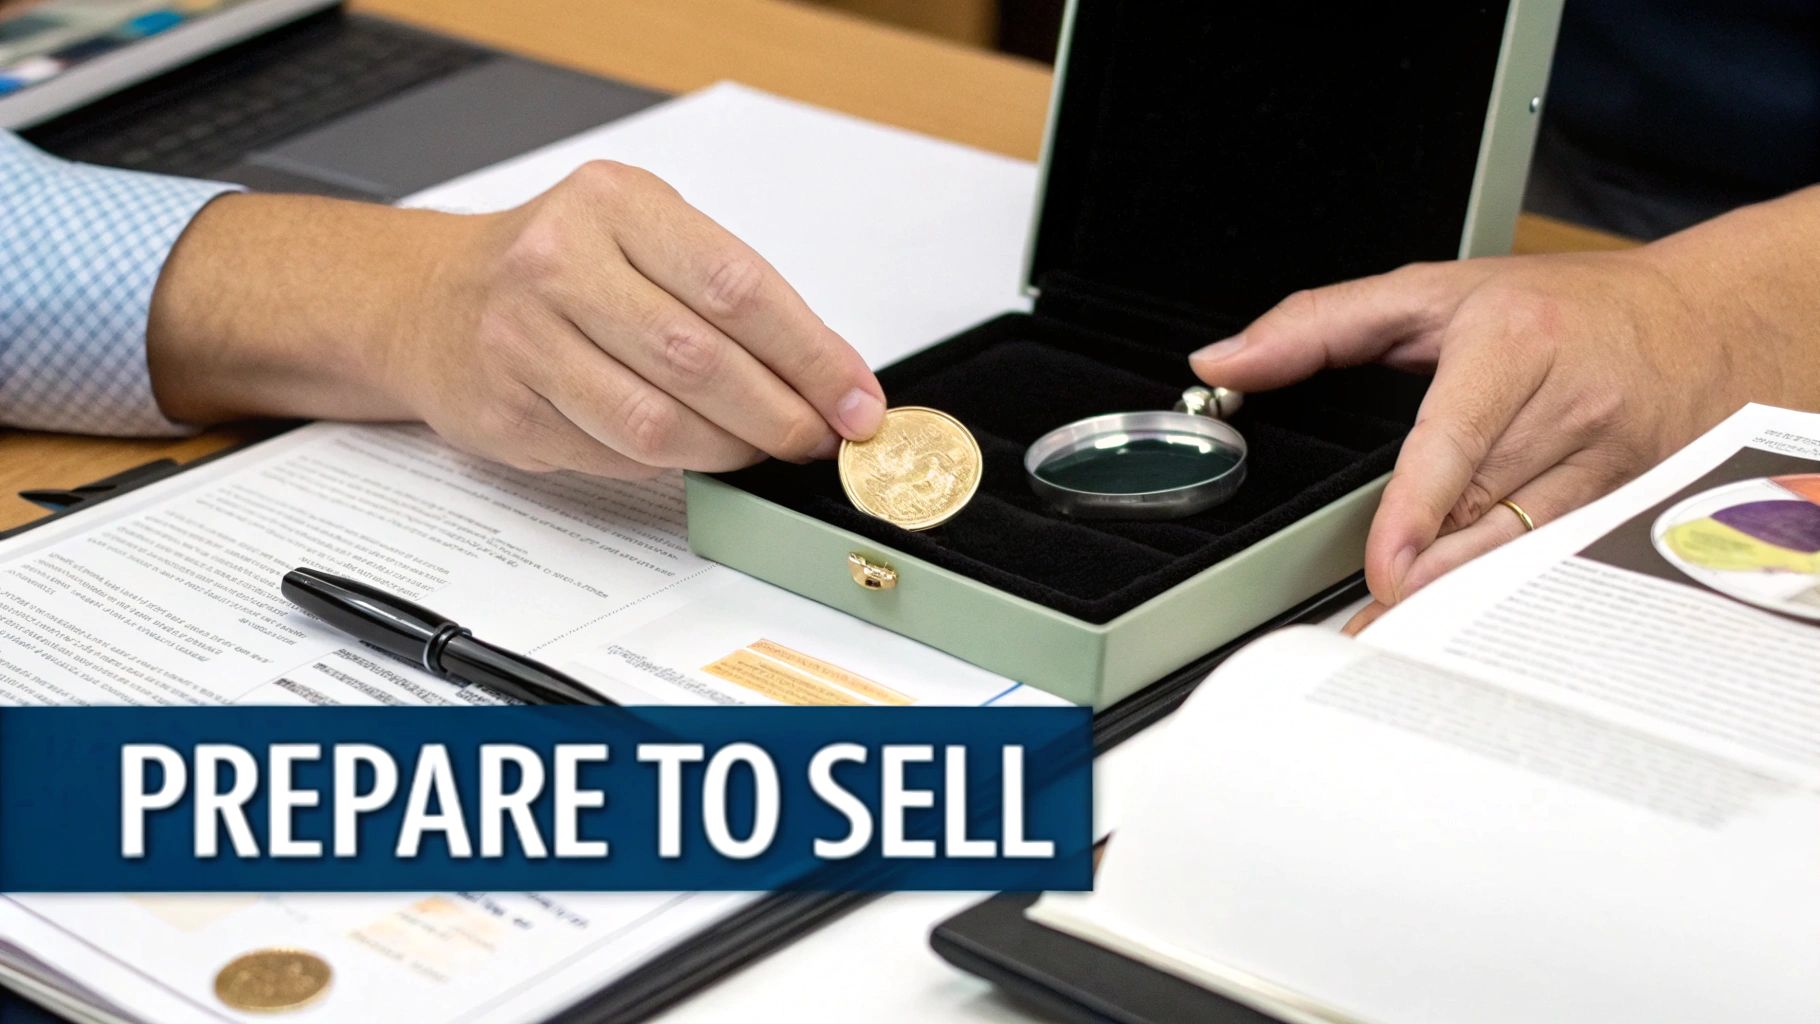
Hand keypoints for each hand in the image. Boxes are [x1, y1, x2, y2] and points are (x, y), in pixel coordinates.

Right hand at [148, 162, 884, 476]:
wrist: (427, 301)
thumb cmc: (556, 266)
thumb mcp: (641, 233)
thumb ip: (725, 291)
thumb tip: (827, 373)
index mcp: (615, 204)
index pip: (738, 287)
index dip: (811, 356)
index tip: (856, 400)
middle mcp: (561, 262)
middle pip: (701, 361)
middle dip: (780, 415)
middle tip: (818, 440)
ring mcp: (525, 339)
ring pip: (657, 424)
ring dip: (730, 451)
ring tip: (762, 450)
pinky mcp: (507, 408)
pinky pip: (614, 455)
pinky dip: (670, 466)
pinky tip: (692, 452)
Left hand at [1189, 188, 1819, 629]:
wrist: (1701, 322)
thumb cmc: (1556, 308)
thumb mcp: (1431, 291)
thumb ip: (1317, 324)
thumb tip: (1225, 360)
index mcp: (1514, 343)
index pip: (1458, 437)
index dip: (1420, 509)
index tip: (1387, 566)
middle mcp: (1569, 405)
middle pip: (1484, 511)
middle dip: (1425, 576)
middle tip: (1367, 630)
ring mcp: (1609, 464)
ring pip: (1524, 551)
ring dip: (1461, 602)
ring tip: (1401, 643)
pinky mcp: (1628, 508)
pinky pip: (1559, 565)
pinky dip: (1510, 599)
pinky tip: (1471, 633)